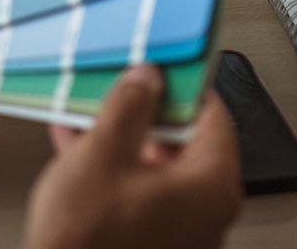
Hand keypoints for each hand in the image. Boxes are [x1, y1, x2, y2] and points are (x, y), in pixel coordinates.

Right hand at [22, 65, 239, 248]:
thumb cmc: (87, 243)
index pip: (214, 114)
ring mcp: (184, 235)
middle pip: (186, 143)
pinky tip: (82, 151)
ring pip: (159, 170)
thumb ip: (129, 105)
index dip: (183, 83)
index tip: (164, 67)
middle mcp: (209, 215)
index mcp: (212, 187)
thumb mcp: (102, 153)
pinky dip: (118, 172)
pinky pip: (143, 195)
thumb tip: (146, 79)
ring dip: (125, 140)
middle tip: (122, 89)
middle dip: (146, 113)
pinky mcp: (155, 246)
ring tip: (91, 118)